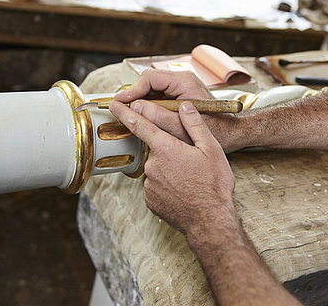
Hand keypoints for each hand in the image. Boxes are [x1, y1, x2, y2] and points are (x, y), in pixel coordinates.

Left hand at [108, 100, 235, 235]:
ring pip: (157, 169)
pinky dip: (166, 185)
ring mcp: (150, 185)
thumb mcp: (211, 149)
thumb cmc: (213, 185)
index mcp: (166, 148)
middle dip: (170, 151)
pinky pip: (156, 186)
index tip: (114, 104)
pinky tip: (182, 190)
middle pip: (156, 149)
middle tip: (190, 162)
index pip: (140, 124)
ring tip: (190, 180)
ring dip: (169, 170)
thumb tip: (185, 106)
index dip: (125, 112)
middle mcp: (153, 165)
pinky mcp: (150, 200)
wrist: (210, 221)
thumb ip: (195, 125)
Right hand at [115, 70, 213, 142]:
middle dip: (133, 97)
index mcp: (183, 81)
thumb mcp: (180, 126)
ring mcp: (180, 88)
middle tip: (119, 110)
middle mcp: (181, 80)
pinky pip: (158, 98)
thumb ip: (157, 116)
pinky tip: (143, 119)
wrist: (231, 132)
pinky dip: (148, 107)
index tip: (119, 103)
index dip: (131, 91)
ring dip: (140, 103)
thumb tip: (134, 108)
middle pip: (148, 83)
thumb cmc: (213, 129)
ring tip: (128, 116)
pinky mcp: (179, 96)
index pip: (149, 78)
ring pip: (152, 91)